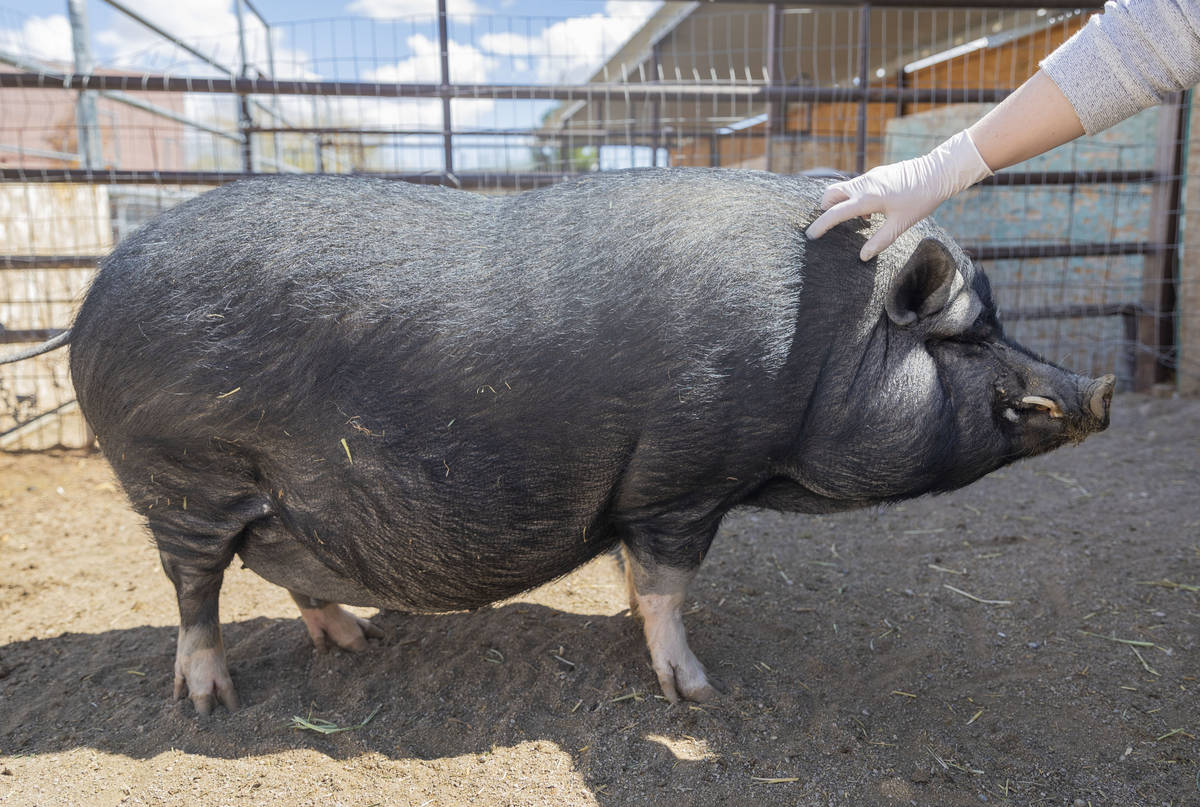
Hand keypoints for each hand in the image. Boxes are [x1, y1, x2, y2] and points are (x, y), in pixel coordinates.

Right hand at [805, 130, 991, 260]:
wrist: (937, 173)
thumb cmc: (920, 200)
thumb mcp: (900, 224)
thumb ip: (880, 241)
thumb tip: (863, 256)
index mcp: (867, 199)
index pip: (835, 213)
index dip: (821, 225)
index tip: (811, 235)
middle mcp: (863, 185)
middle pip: (830, 194)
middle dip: (824, 209)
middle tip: (827, 226)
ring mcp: (869, 177)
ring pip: (842, 188)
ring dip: (839, 203)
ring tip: (852, 221)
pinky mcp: (876, 174)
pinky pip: (855, 185)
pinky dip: (852, 197)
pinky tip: (868, 212)